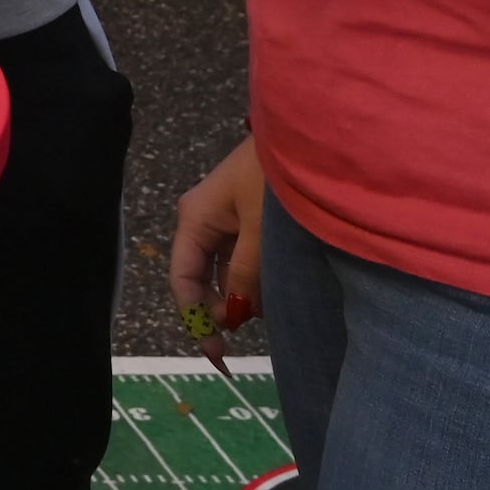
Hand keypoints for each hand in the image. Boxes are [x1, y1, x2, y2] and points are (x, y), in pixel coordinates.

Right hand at [170, 138, 265, 337]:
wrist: (307, 136)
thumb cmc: (274, 179)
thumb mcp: (260, 232)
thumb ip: (244, 274)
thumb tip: (233, 313)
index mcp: (195, 219)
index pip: (182, 278)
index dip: (195, 318)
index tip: (217, 353)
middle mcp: (203, 218)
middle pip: (200, 275)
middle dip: (219, 307)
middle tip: (246, 335)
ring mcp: (225, 216)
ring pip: (224, 267)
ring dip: (240, 293)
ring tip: (266, 312)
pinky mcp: (247, 213)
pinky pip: (242, 255)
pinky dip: (254, 276)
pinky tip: (273, 289)